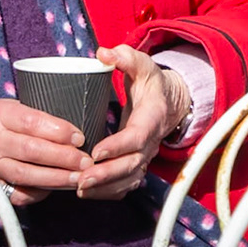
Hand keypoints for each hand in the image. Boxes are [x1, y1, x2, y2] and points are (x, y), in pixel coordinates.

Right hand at [0, 99, 89, 206]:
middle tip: (86, 161)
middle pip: (32, 151)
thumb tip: (73, 127)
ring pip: (25, 175)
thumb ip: (33, 116)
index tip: (80, 136)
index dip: (59, 130)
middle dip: (63, 158)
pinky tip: (54, 189)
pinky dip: (36, 193)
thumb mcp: (6, 106)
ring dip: (55, 179)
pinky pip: (15, 193)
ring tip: (78, 178)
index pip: (32, 122)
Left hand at [75, 45, 189, 200]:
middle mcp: (150, 142)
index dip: (118, 146)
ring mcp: (145, 157)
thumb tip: (103, 53)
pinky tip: (86, 193)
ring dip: (104, 188)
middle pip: (131, 165)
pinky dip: (107, 193)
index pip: (137, 137)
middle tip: (80, 179)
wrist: (169, 103)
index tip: (95, 151)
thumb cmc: (151, 84)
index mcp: (151, 118)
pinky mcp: (137, 166)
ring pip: (128, 180)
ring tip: (78, 189)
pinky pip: (125, 186)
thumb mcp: (142, 65)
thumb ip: (125, 57)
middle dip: (106, 175)